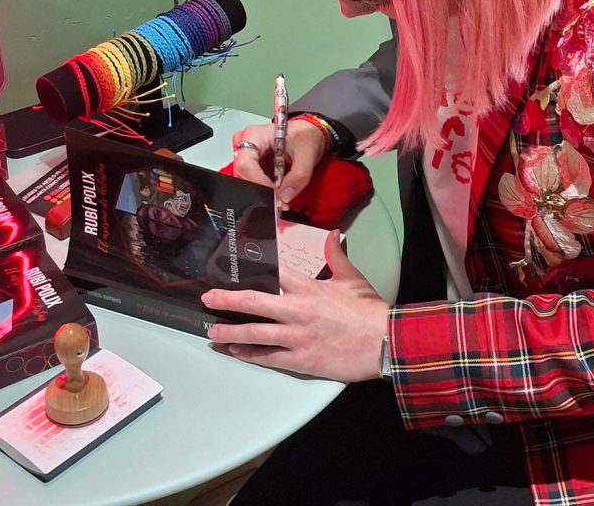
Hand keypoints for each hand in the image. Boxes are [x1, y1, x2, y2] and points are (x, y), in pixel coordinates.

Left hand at [202, 230, 389, 382]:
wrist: (386, 341)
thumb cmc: (369, 311)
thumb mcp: (352, 278)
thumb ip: (337, 255)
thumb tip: (333, 234)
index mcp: (309, 288)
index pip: (275, 273)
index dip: (252, 267)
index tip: (232, 266)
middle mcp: (298, 310)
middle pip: (255, 302)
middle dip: (228, 300)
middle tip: (208, 298)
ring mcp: (298, 337)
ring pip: (256, 333)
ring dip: (231, 332)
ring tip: (213, 331)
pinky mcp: (302, 359)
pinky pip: (269, 357)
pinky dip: (251, 355)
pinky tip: (236, 352)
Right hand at [232, 120, 329, 209]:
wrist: (309, 132)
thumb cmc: (306, 135)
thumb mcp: (307, 155)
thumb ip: (298, 177)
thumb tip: (284, 198)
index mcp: (255, 135)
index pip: (245, 163)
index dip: (258, 182)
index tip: (274, 194)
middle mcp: (246, 143)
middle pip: (243, 173)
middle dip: (262, 189)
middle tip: (280, 200)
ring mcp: (248, 154)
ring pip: (247, 179)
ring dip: (265, 190)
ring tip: (282, 195)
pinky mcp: (253, 164)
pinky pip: (253, 180)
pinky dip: (266, 188)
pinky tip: (279, 189)